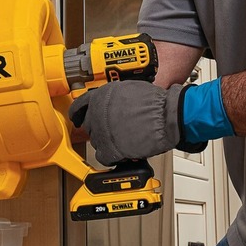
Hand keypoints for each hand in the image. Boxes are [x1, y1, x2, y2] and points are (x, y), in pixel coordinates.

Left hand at [68, 81, 204, 165]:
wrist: (167, 116)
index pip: (78, 106)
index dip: (79, 114)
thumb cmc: (155, 103)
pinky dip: (112, 157)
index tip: (79, 118)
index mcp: (100, 96)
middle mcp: (97, 112)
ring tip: (122, 140)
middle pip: (88, 125)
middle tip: (111, 130)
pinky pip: (103, 157)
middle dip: (99, 128)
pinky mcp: (109, 149)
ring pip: (96, 141)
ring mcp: (102, 131)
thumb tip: (109, 103)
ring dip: (107, 142)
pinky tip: (121, 153)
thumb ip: (113, 97)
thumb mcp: (128, 89)